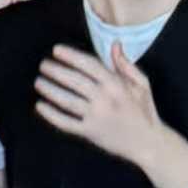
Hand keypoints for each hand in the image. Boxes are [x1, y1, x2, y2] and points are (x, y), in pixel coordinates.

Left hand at [29, 42, 187, 187]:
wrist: (149, 143)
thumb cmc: (144, 111)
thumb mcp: (142, 85)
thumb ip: (125, 65)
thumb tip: (115, 44)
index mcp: (117, 85)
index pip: (88, 65)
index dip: (70, 56)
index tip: (56, 50)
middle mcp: (104, 99)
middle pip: (74, 81)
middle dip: (55, 71)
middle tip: (43, 65)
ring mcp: (96, 117)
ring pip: (66, 100)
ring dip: (49, 90)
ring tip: (38, 82)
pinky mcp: (90, 132)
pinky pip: (66, 122)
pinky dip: (51, 114)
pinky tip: (40, 106)